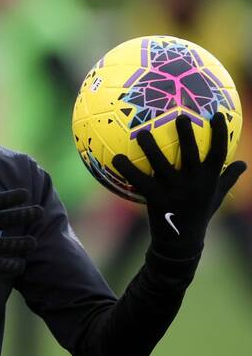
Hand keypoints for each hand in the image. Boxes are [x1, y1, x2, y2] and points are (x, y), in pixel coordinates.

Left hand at [113, 112, 245, 259]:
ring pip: (161, 164)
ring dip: (151, 147)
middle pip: (190, 154)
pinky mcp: (156, 199)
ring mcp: (174, 191)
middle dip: (187, 134)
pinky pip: (139, 180)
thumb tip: (244, 163)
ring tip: (142, 132)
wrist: (181, 241)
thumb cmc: (199, 213)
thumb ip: (228, 178)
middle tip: (180, 116)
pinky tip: (116, 157)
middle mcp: (193, 183)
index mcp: (209, 180)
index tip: (218, 115)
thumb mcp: (217, 196)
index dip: (220, 133)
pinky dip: (127, 169)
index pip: (219, 152)